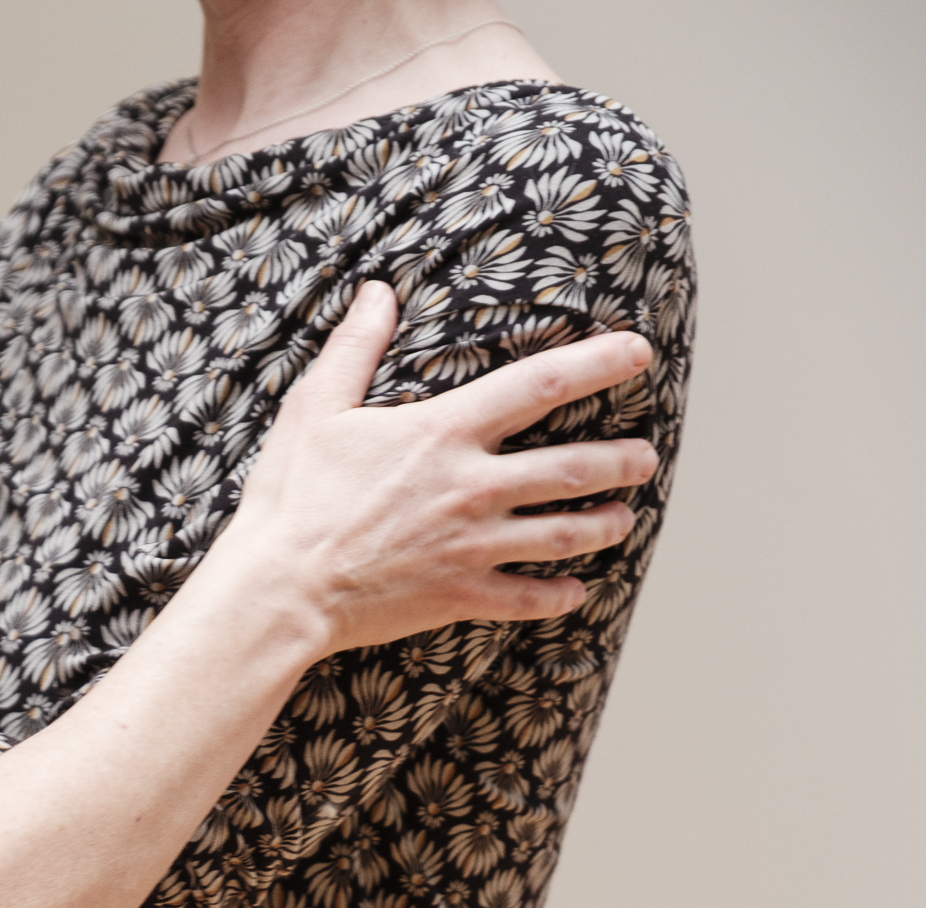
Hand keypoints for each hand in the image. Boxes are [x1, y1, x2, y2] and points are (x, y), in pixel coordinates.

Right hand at [202, 280, 655, 654]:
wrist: (281, 588)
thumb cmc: (292, 498)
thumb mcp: (315, 409)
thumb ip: (354, 348)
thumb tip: (378, 293)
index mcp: (444, 433)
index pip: (540, 385)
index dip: (597, 364)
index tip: (637, 353)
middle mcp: (473, 487)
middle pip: (573, 468)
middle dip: (621, 460)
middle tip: (644, 456)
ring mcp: (473, 545)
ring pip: (564, 534)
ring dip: (603, 524)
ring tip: (623, 517)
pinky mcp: (459, 594)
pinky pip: (526, 597)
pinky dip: (558, 596)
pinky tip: (575, 591)